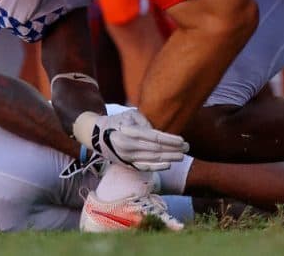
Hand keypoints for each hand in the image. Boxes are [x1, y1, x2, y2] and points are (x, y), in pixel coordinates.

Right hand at [73, 110, 188, 171]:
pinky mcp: (126, 163)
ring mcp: (127, 157)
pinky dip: (156, 167)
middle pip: (156, 149)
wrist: (95, 136)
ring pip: (152, 159)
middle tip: (187, 147)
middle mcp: (128, 146)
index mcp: (129, 133)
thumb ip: (144, 121)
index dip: (170, 140)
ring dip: (169, 158)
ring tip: (182, 156)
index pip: (154, 137)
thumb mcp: (129, 115)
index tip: (182, 139)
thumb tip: (156, 131)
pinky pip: (143, 167)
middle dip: (173, 149)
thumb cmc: (116, 122)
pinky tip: (167, 165)